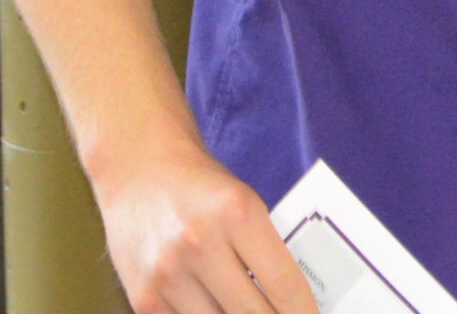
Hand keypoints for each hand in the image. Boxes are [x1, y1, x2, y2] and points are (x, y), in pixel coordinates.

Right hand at [96, 139, 318, 313]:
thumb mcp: (244, 203)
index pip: (282, 281)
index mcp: (238, 213)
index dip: (302, 310)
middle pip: (252, 313)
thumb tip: (289, 302)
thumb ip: (264, 249)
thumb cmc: (204, 187)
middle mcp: (201, 245)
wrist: (140, 170)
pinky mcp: (144, 299)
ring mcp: (168, 276)